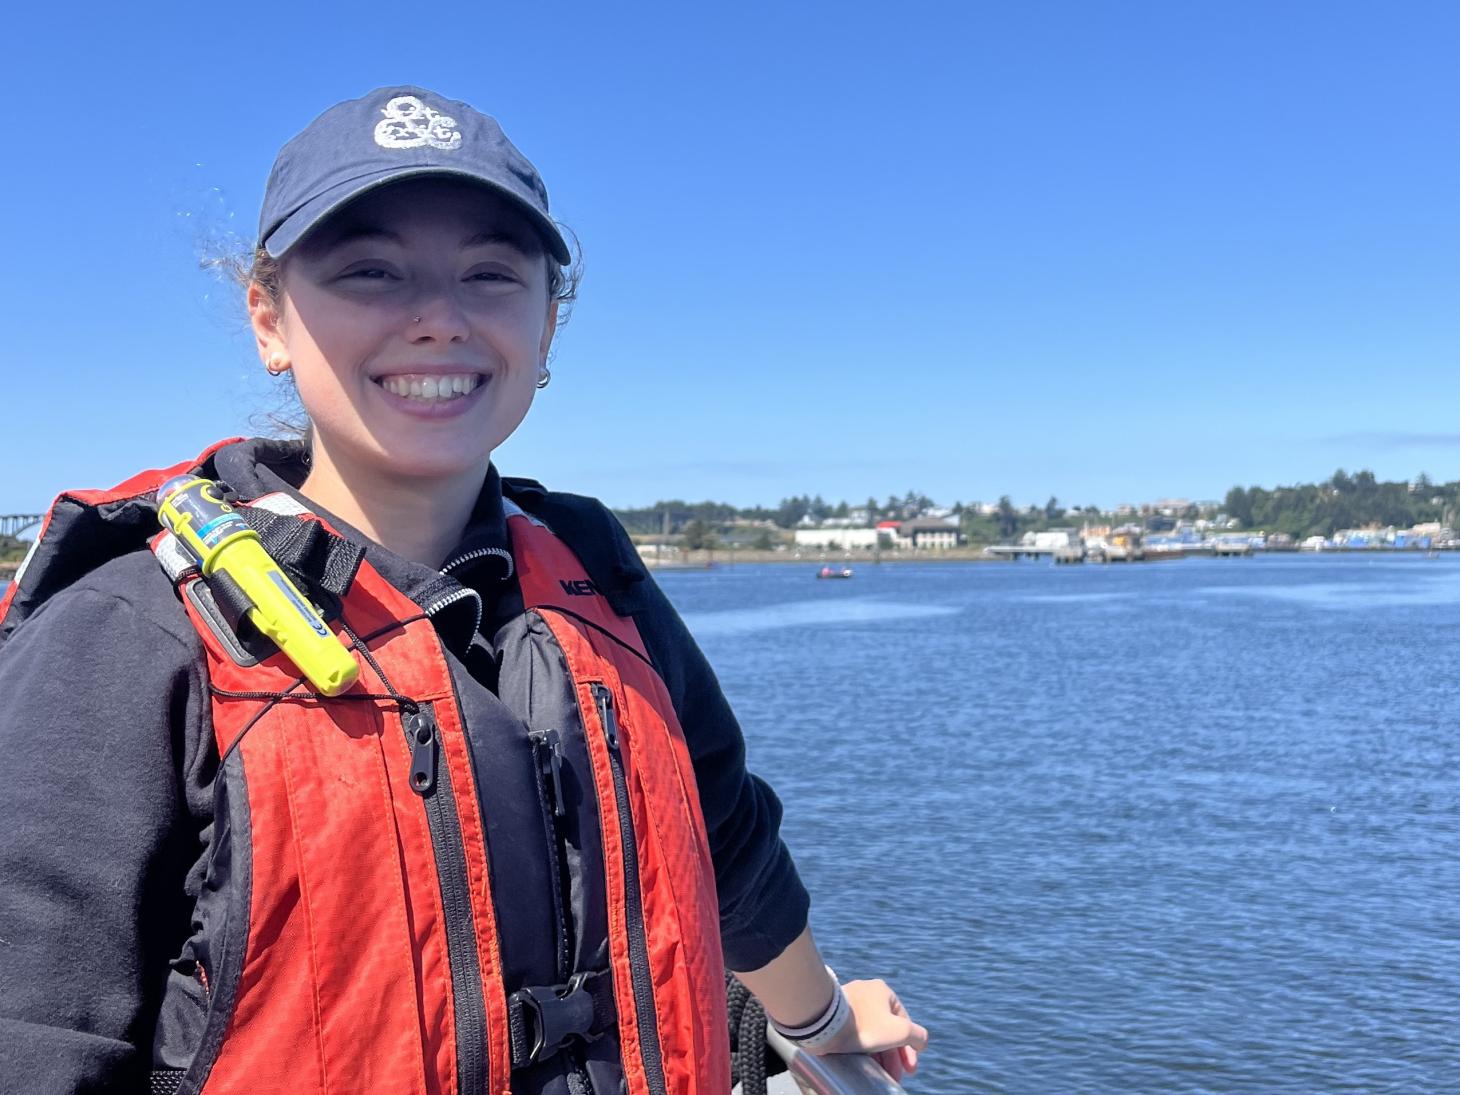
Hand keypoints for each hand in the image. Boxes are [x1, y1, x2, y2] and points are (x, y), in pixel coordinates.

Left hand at [813, 978, 928, 1080]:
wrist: (824, 1024)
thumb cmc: (864, 1025)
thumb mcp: (900, 1031)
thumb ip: (918, 1036)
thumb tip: (921, 1042)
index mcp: (883, 991)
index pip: (904, 1021)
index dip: (910, 1048)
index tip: (910, 1069)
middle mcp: (866, 993)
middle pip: (887, 1029)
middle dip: (894, 1055)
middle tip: (896, 1075)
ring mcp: (849, 1003)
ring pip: (871, 1032)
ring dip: (879, 1054)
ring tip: (881, 1074)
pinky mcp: (835, 1015)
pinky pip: (854, 1032)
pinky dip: (863, 1048)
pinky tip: (865, 1063)